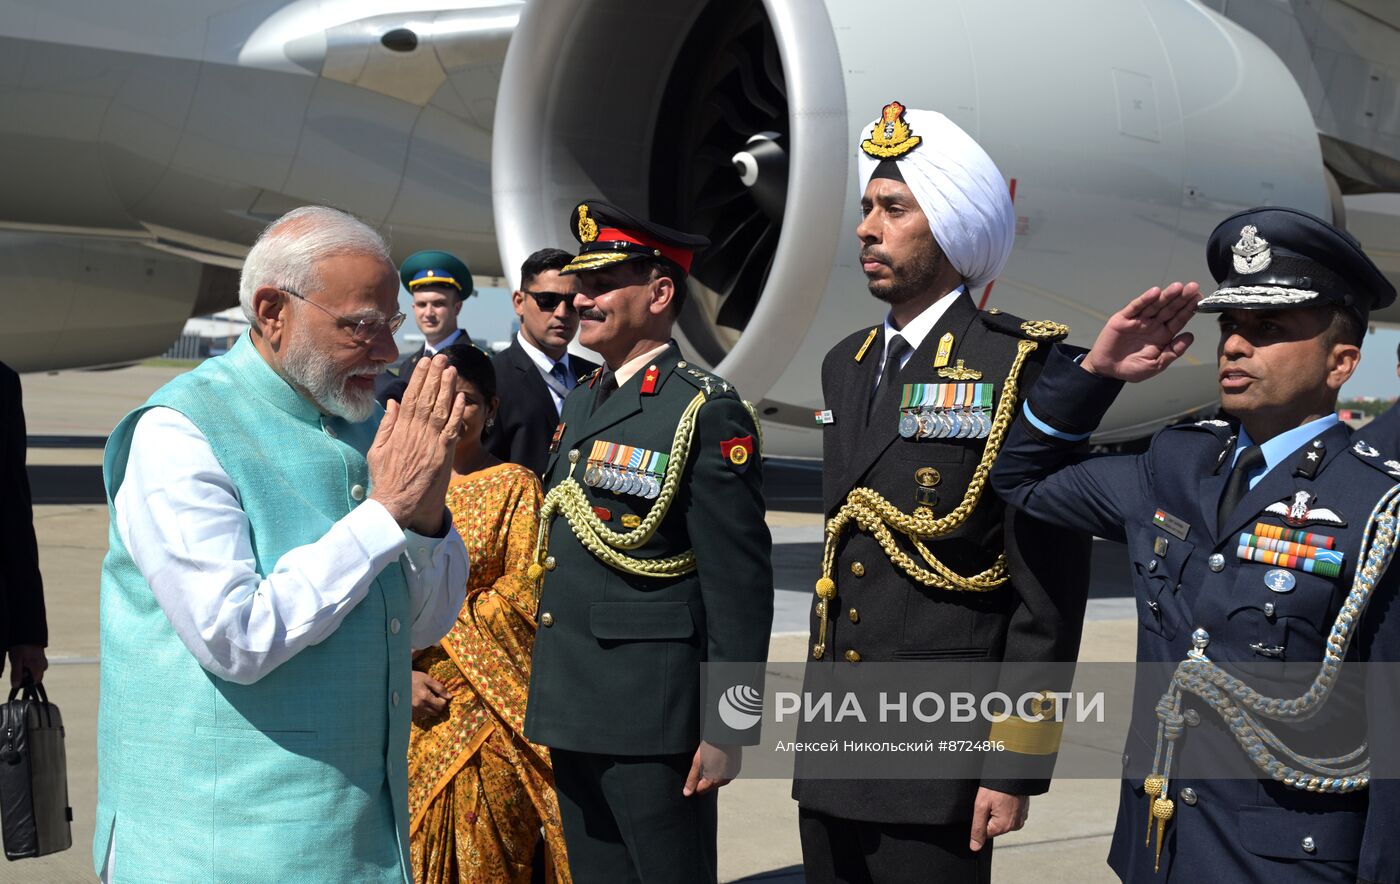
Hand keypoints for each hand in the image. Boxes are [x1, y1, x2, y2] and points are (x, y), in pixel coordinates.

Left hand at [5, 645, 47, 687]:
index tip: (18, 672)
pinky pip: (36, 669)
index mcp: (39, 667)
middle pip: (34, 679)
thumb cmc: (22, 647)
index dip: (24, 681)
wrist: (28, 634)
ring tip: (21, 661)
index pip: (32, 683)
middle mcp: (44, 667)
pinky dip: (29, 668)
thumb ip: (16, 673)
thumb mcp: (16, 660)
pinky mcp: (42, 661)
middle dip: (25, 676)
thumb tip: (15, 686)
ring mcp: (44, 663)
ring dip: (27, 672)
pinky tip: (24, 661)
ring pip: (34, 674)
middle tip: (20, 666)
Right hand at [368, 355, 464, 534]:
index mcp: (399, 429)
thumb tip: (393, 402)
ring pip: (440, 410)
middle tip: (442, 357)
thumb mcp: (378, 449)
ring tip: (452, 370)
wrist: (395, 503)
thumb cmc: (386, 478)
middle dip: (435, 376)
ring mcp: (429, 443)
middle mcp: (415, 432)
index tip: (425, 362)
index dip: (419, 378)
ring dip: (447, 388)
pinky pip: (451, 429)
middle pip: (427, 398)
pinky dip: (457, 413)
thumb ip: (387, 425)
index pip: (411, 397)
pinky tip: (461, 397)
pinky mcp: (442, 454)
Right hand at [411, 670, 452, 721]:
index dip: (444, 700)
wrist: (398, 680)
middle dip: (439, 705)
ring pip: (430, 714)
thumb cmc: (413, 677)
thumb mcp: (427, 679)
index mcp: (425, 697)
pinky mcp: (411, 711)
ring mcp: (414, 709)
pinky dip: (426, 709)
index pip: (441, 705)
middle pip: (436, 712)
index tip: (441, 694)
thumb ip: (439, 688)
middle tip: (437, 697)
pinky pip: (423, 714)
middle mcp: (419, 706)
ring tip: (430, 699)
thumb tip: (449, 696)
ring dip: (433, 708)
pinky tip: (424, 701)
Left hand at [683, 741, 740, 795]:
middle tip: (705, 761)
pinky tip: (719, 757)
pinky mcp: (736, 769)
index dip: (695, 780)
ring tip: (712, 758)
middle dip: (704, 776)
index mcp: (714, 781)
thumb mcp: (697, 762)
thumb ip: (692, 779)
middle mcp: (724, 781)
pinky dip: (721, 768)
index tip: (697, 768)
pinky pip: (725, 774)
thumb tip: (687, 793)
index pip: (700, 790)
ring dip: (713, 772)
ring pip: (717, 780)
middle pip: (709, 785)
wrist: (726, 734)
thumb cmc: (711, 746)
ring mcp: (731, 775)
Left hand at [969, 787, 1027, 850]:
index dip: (981, 818)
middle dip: (989, 814)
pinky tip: (1003, 797)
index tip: (983, 806)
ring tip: (998, 797)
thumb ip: (977, 828)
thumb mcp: (981, 806)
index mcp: (1004, 827)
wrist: (1013, 772)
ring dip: (997, 810)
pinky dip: (1005, 806)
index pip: (985, 832)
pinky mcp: (1023, 811)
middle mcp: (1015, 826)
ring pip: (1001, 819)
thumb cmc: (996, 787)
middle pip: (994, 826)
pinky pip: (1010, 813)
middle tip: (990, 799)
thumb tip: (975, 847)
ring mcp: (1021, 818)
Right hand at [1080, 282, 1199, 382]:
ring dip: (1166, 296)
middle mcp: (1153, 325)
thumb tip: (1190, 336)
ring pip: (1155, 305)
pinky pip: (1136, 307)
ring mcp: (1139, 320)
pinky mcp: (1124, 318)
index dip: (1189, 309)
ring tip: (1178, 287)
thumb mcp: (1157, 364)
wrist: (1107, 370)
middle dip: (1181, 298)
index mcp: (1163, 335)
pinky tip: (1155, 292)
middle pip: (1170, 309)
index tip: (1200, 299)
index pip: (1179, 319)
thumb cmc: (1132, 369)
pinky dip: (1145, 299)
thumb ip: (1173, 351)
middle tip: (1193, 288)